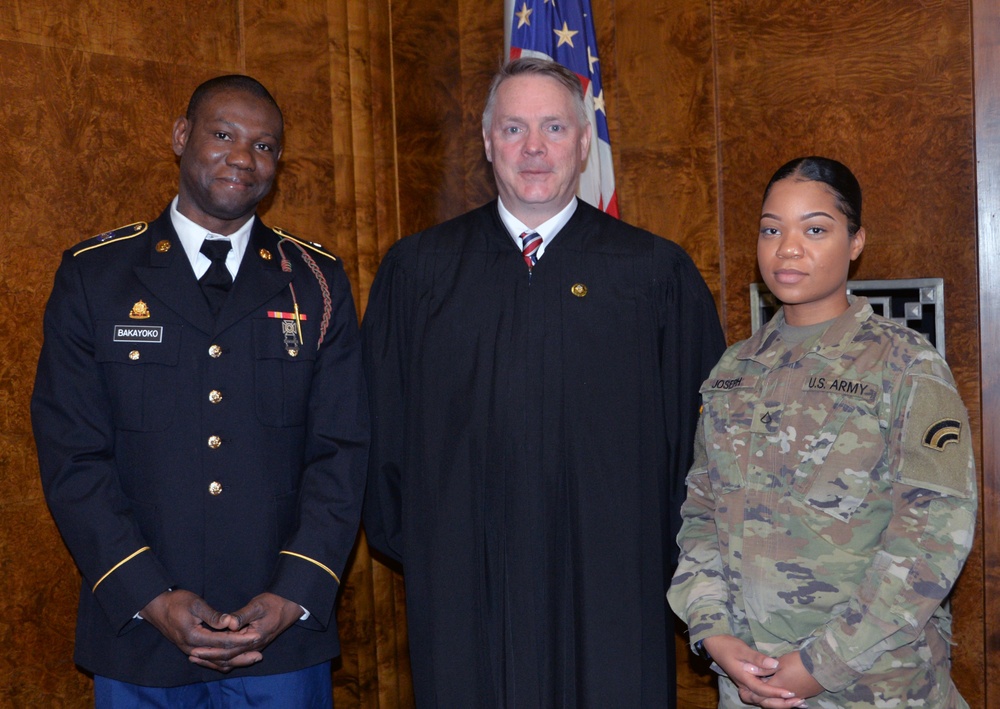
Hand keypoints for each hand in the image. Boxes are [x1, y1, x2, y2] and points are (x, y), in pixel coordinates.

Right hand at [139, 590, 260, 672]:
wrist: (157, 608)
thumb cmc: (177, 602)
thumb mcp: (195, 604)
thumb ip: (213, 615)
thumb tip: (230, 622)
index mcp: (194, 637)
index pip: (223, 642)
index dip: (241, 640)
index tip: (256, 637)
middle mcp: (192, 648)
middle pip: (221, 657)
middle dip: (241, 656)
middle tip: (259, 655)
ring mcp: (191, 651)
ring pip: (216, 662)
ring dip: (235, 661)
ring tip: (252, 658)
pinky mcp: (191, 649)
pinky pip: (210, 660)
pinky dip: (224, 660)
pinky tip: (236, 658)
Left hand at [188, 592, 302, 669]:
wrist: (291, 604)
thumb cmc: (275, 602)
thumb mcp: (258, 606)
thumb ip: (242, 615)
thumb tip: (229, 624)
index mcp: (254, 639)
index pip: (228, 649)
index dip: (211, 651)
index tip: (196, 649)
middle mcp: (253, 647)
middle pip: (228, 658)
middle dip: (209, 658)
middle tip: (192, 656)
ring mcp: (254, 647)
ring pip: (232, 660)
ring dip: (215, 660)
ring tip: (199, 657)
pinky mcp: (254, 643)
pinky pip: (237, 656)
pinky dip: (224, 657)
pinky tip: (215, 654)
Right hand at [702, 635, 806, 707]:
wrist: (714, 644)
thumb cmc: (727, 645)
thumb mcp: (742, 650)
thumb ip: (757, 658)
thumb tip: (775, 665)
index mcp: (743, 678)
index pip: (762, 689)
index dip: (776, 692)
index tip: (791, 692)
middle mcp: (745, 685)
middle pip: (764, 700)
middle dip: (781, 703)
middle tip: (799, 702)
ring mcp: (747, 684)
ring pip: (763, 699)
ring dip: (780, 702)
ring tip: (797, 702)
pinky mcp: (749, 681)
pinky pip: (763, 693)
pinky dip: (775, 696)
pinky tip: (785, 696)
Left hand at [744, 650, 821, 705]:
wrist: (823, 666)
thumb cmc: (799, 663)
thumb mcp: (780, 662)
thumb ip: (764, 668)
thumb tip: (747, 669)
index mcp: (777, 688)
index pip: (759, 694)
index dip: (751, 691)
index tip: (743, 686)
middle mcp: (786, 696)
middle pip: (769, 701)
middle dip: (760, 697)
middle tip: (750, 692)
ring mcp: (796, 696)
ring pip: (780, 701)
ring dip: (773, 699)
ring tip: (765, 695)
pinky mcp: (804, 694)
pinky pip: (791, 699)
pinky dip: (784, 698)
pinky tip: (783, 694)